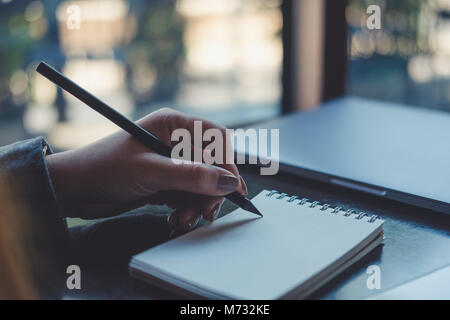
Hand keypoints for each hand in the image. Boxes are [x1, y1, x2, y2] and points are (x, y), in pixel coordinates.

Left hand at [45, 108, 247, 230]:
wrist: (74, 190)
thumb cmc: (105, 168)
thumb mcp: (151, 171)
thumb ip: (191, 176)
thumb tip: (229, 182)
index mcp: (173, 125)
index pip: (215, 139)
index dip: (227, 162)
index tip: (232, 188)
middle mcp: (175, 142)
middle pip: (211, 165)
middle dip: (209, 190)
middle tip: (206, 212)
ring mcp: (171, 163)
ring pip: (200, 184)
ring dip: (196, 204)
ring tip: (182, 220)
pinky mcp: (165, 182)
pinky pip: (187, 195)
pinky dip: (185, 209)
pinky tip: (174, 220)